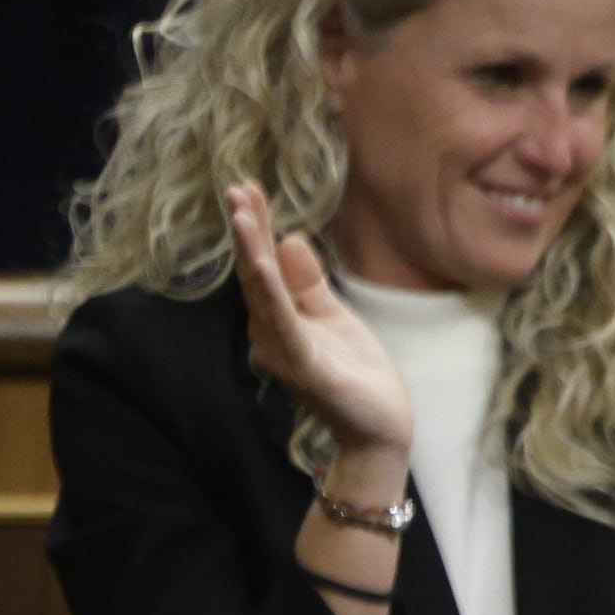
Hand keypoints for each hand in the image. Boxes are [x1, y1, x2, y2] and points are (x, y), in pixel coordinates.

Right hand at [223, 183, 414, 453]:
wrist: (380, 427)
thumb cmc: (356, 373)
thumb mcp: (334, 316)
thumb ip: (308, 282)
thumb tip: (290, 238)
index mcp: (280, 318)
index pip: (264, 265)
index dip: (256, 228)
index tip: (246, 187)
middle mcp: (270, 334)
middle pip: (256, 273)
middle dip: (247, 231)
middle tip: (235, 187)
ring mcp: (284, 351)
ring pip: (263, 294)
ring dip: (251, 254)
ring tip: (241, 214)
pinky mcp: (304, 367)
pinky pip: (284, 324)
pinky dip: (272, 293)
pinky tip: (262, 264)